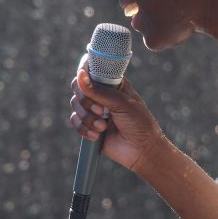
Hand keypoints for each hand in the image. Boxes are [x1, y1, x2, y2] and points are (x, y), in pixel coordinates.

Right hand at [70, 57, 163, 172]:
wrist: (142, 150)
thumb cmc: (139, 123)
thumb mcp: (122, 104)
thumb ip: (100, 91)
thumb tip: (81, 75)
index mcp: (113, 82)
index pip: (91, 68)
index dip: (84, 72)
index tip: (84, 80)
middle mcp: (102, 93)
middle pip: (78, 87)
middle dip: (87, 101)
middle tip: (102, 111)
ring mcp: (94, 109)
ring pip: (75, 105)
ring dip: (88, 118)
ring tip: (104, 127)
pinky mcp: (89, 124)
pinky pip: (75, 121)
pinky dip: (84, 129)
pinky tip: (98, 135)